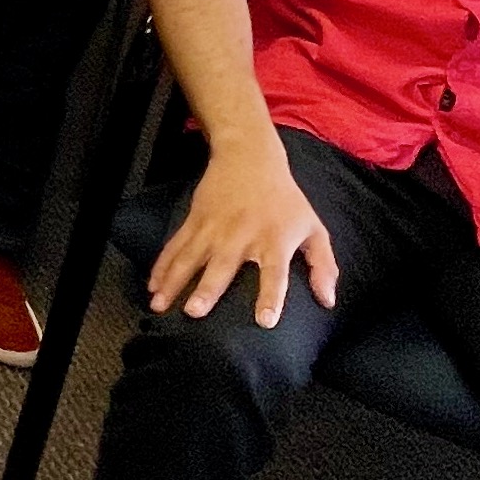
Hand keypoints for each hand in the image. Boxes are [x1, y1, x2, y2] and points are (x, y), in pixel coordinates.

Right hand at [147, 142, 338, 327]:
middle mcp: (242, 236)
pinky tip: (152, 286)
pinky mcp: (194, 221)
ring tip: (159, 306)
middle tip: (194, 312)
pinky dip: (161, 267)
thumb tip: (327, 302)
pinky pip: (175, 247)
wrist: (249, 158)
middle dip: (207, 289)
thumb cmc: (285, 200)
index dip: (271, 296)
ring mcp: (213, 228)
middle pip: (223, 266)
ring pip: (189, 258)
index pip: (274, 272)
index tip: (265, 321)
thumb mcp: (313, 227)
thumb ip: (322, 265)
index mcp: (274, 240)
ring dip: (173, 282)